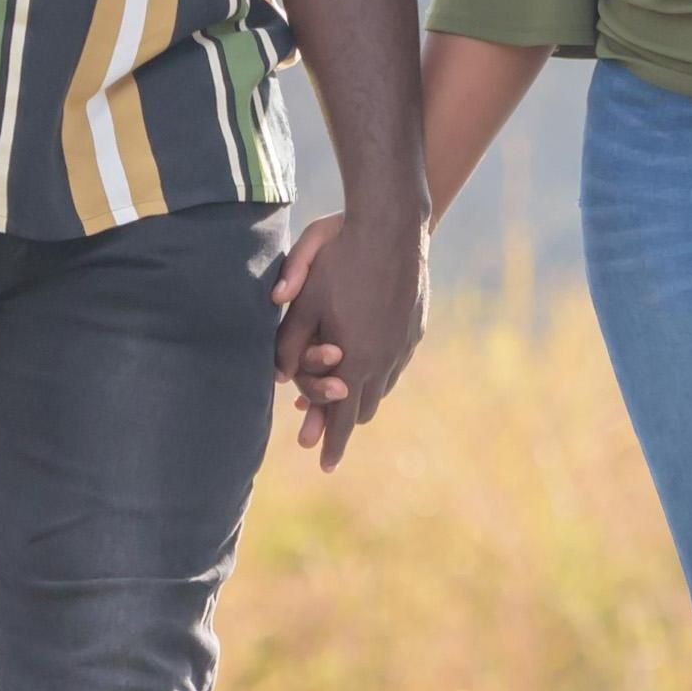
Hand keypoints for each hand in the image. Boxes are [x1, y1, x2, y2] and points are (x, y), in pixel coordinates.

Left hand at [272, 207, 432, 469]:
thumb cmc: (341, 255)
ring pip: (382, 386)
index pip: (341, 415)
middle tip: (326, 444)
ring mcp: (404, 343)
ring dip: (363, 398)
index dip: (331, 443)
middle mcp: (384, 358)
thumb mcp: (304, 295)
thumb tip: (276, 375)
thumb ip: (287, 338)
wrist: (393, 224)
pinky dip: (380, 373)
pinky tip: (371, 367)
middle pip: (364, 407)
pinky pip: (396, 363)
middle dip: (343, 425)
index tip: (324, 466)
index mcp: (355, 357)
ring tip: (348, 405)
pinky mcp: (416, 327)